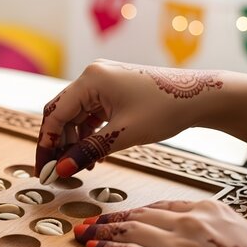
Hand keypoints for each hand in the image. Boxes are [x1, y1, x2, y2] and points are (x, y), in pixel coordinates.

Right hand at [35, 59, 246, 178]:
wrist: (201, 97)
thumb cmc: (166, 109)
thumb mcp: (124, 134)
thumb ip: (88, 151)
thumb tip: (62, 170)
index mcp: (91, 79)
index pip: (55, 113)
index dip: (48, 143)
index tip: (45, 169)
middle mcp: (92, 76)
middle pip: (61, 113)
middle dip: (56, 143)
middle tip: (54, 170)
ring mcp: (102, 82)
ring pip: (74, 116)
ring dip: (73, 141)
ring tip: (78, 167)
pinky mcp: (111, 91)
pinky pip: (90, 115)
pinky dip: (87, 134)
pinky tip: (92, 155)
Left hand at [74, 200, 246, 246]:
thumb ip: (223, 225)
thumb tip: (213, 225)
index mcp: (209, 211)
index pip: (160, 208)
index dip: (134, 212)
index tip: (119, 215)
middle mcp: (190, 223)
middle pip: (138, 217)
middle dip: (110, 219)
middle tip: (90, 221)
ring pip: (128, 232)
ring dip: (101, 232)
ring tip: (84, 233)